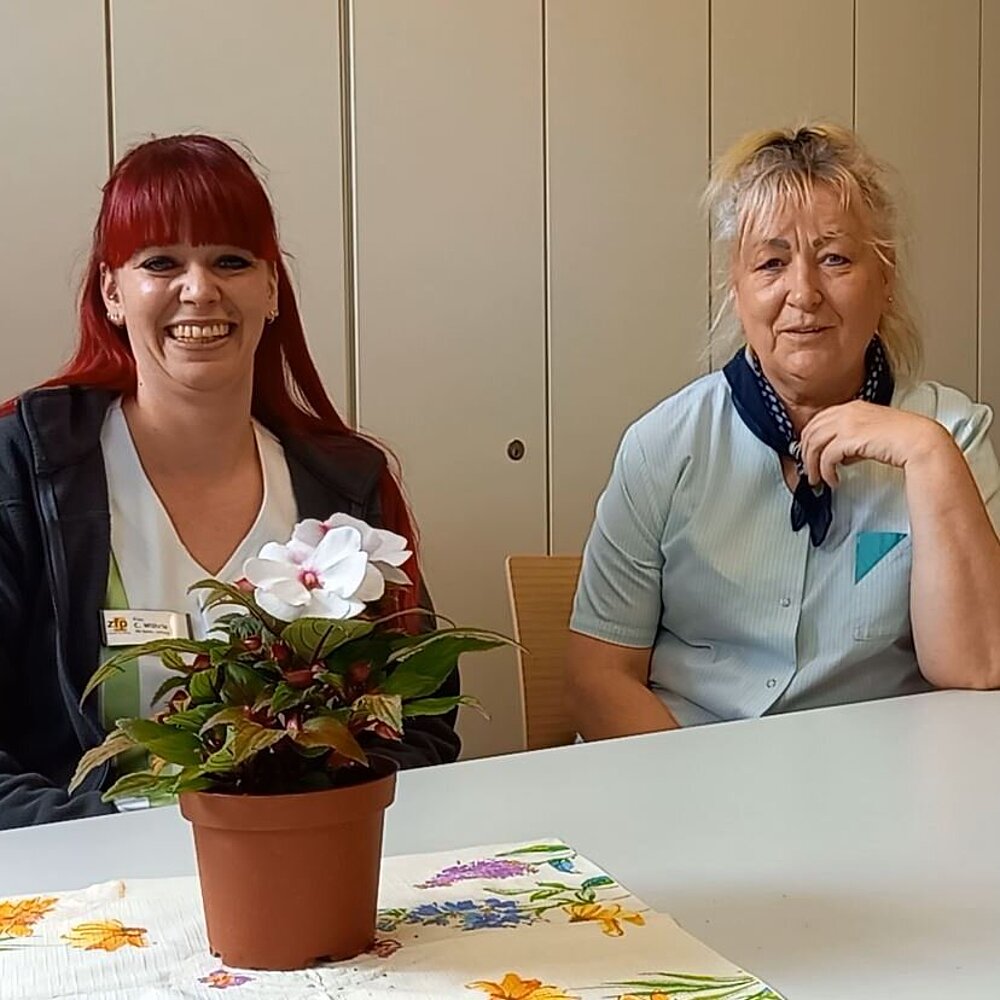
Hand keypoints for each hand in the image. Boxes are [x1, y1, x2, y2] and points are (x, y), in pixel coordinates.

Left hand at [799, 401, 951, 487]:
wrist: (920, 441)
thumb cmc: (903, 438)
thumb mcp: (872, 431)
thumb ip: (853, 437)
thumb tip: (840, 455)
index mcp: (852, 407)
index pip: (818, 420)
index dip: (808, 439)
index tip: (808, 454)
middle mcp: (847, 412)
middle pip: (810, 432)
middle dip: (805, 454)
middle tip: (808, 470)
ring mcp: (847, 423)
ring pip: (814, 444)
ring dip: (812, 466)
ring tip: (817, 479)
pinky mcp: (849, 438)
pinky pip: (826, 457)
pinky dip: (825, 471)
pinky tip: (833, 480)